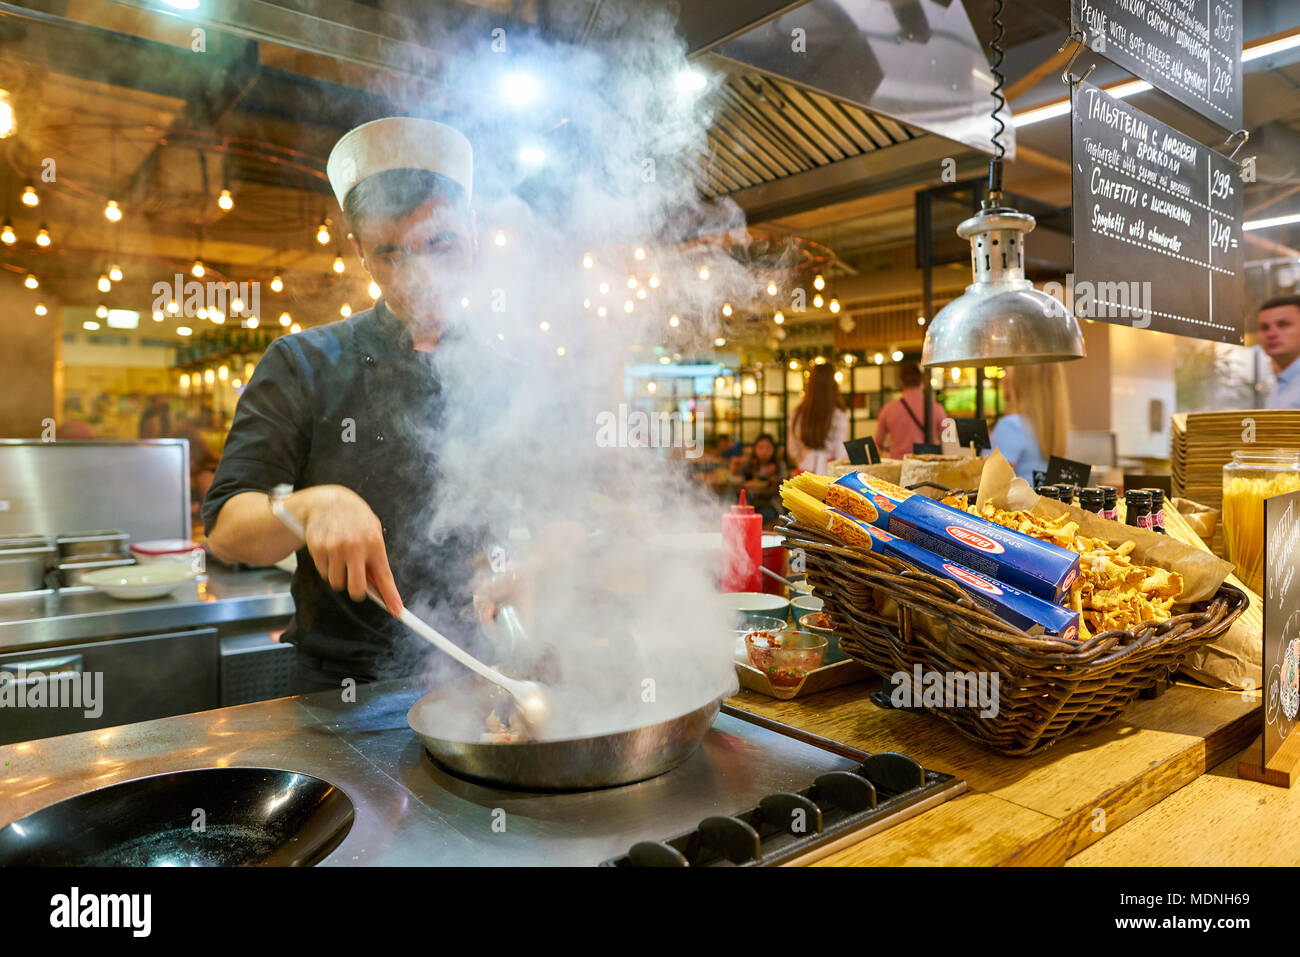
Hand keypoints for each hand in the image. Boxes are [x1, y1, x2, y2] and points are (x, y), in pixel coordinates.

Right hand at [288, 485, 403, 615]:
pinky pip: (324, 573)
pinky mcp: (318, 549)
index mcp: (374, 543)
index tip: (398, 612)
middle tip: (355, 581)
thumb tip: (379, 589)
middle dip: (356, 590)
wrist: (329, 502)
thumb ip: (376, 559)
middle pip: (356, 589)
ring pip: (337, 583)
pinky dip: (327, 568)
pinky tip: (330, 552)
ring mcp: (335, 548)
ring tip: (342, 559)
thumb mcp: (373, 533)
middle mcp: (355, 547)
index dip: (391, 597)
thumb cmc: (356, 520)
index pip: (384, 576)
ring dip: (340, 577)